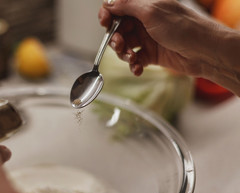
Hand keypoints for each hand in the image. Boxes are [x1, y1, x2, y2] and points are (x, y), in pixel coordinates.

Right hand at [99, 0, 222, 75]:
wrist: (204, 52)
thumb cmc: (183, 27)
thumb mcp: (152, 12)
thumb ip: (127, 6)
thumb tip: (109, 4)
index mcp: (145, 6)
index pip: (119, 8)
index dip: (108, 14)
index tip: (104, 22)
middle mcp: (144, 22)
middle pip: (118, 29)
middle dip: (116, 38)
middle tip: (120, 44)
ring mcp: (148, 39)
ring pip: (124, 46)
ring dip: (124, 53)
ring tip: (132, 58)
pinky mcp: (151, 55)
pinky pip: (135, 60)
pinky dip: (133, 65)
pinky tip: (138, 68)